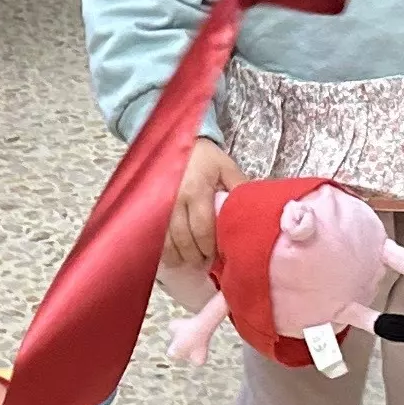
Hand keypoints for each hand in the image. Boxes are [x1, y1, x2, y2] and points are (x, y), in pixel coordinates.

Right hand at [165, 135, 244, 275]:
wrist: (175, 142)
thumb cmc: (204, 157)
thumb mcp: (226, 167)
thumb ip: (239, 188)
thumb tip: (256, 212)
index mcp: (196, 191)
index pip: (202, 229)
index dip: (210, 248)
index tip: (217, 256)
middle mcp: (174, 200)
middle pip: (183, 240)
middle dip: (195, 256)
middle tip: (204, 262)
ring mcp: (158, 206)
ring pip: (165, 242)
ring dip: (177, 256)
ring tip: (188, 262)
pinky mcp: (147, 208)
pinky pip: (153, 236)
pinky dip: (162, 250)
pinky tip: (171, 255)